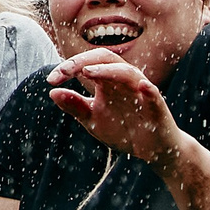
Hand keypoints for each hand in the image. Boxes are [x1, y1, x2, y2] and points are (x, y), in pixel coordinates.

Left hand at [46, 50, 186, 166]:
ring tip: (87, 72)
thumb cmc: (122, 129)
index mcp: (107, 81)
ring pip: (127, 72)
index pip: (87, 64)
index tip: (51, 80)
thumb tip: (52, 92)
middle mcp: (124, 81)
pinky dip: (148, 90)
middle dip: (82, 61)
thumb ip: (74, 106)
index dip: (68, 67)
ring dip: (108, 70)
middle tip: (63, 71)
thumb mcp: (92, 119)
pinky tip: (142, 86)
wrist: (151, 150)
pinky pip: (154, 95)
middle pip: (106, 58)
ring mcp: (141, 92)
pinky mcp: (157, 107)